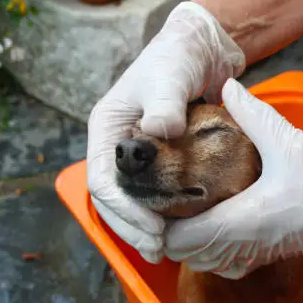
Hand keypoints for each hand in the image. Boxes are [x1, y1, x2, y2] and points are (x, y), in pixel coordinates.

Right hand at [86, 2, 244, 262]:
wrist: (199, 52)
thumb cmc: (176, 59)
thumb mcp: (167, 78)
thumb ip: (163, 104)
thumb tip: (159, 131)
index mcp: (107, 129)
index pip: (103, 180)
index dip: (124, 210)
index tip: (152, 229)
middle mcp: (117, 147)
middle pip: (113, 199)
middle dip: (132, 227)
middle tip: (158, 249)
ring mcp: (138, 157)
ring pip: (131, 201)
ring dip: (144, 228)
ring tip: (164, 250)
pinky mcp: (159, 162)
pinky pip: (153, 194)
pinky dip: (162, 214)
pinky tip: (178, 231)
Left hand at [165, 79, 302, 278]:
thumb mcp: (288, 141)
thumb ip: (252, 113)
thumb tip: (227, 85)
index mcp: (243, 219)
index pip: (182, 238)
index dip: (160, 224)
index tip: (153, 199)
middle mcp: (245, 244)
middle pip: (186, 255)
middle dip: (168, 233)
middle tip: (163, 200)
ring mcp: (257, 254)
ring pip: (206, 263)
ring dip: (189, 243)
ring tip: (183, 210)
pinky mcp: (269, 255)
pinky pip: (227, 264)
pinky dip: (211, 252)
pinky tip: (214, 226)